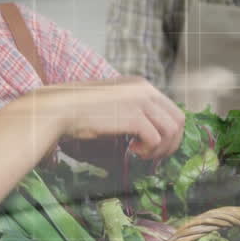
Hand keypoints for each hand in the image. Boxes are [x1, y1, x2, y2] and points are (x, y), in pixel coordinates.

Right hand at [27, 77, 183, 160]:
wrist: (61, 108)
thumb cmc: (82, 110)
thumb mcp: (115, 103)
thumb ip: (135, 110)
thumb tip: (153, 130)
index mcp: (142, 85)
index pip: (173, 109)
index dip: (170, 132)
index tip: (156, 146)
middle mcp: (145, 90)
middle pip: (179, 120)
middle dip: (171, 143)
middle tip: (153, 155)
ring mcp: (140, 102)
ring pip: (171, 131)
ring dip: (160, 148)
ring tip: (141, 154)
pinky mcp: (133, 116)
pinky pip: (156, 139)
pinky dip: (148, 150)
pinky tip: (132, 151)